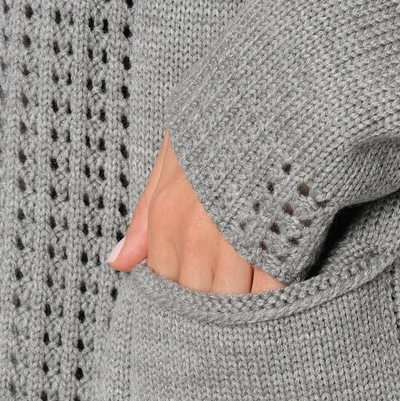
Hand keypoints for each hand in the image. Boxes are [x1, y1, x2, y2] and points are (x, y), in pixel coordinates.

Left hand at [107, 130, 284, 294]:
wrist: (282, 95)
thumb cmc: (225, 122)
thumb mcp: (175, 157)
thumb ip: (145, 216)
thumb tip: (116, 262)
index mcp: (167, 212)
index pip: (163, 279)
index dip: (180, 293)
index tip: (197, 290)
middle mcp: (197, 230)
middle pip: (197, 295)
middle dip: (209, 304)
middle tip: (222, 302)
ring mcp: (237, 236)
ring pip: (231, 298)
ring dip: (239, 305)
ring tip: (249, 300)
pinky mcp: (279, 238)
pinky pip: (271, 287)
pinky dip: (271, 296)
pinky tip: (275, 291)